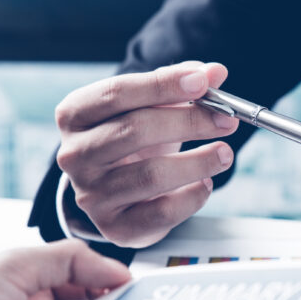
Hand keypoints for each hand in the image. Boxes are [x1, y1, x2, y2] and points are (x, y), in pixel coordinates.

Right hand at [55, 61, 238, 246]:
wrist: (114, 193)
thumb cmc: (133, 142)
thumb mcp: (149, 108)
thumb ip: (179, 87)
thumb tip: (215, 72)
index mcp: (75, 115)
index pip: (116, 93)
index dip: (162, 85)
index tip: (203, 81)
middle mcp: (74, 155)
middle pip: (134, 130)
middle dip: (188, 122)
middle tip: (226, 120)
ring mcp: (91, 195)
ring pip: (150, 175)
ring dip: (197, 162)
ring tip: (224, 154)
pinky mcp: (114, 227)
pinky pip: (161, 211)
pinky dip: (192, 196)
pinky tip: (205, 184)